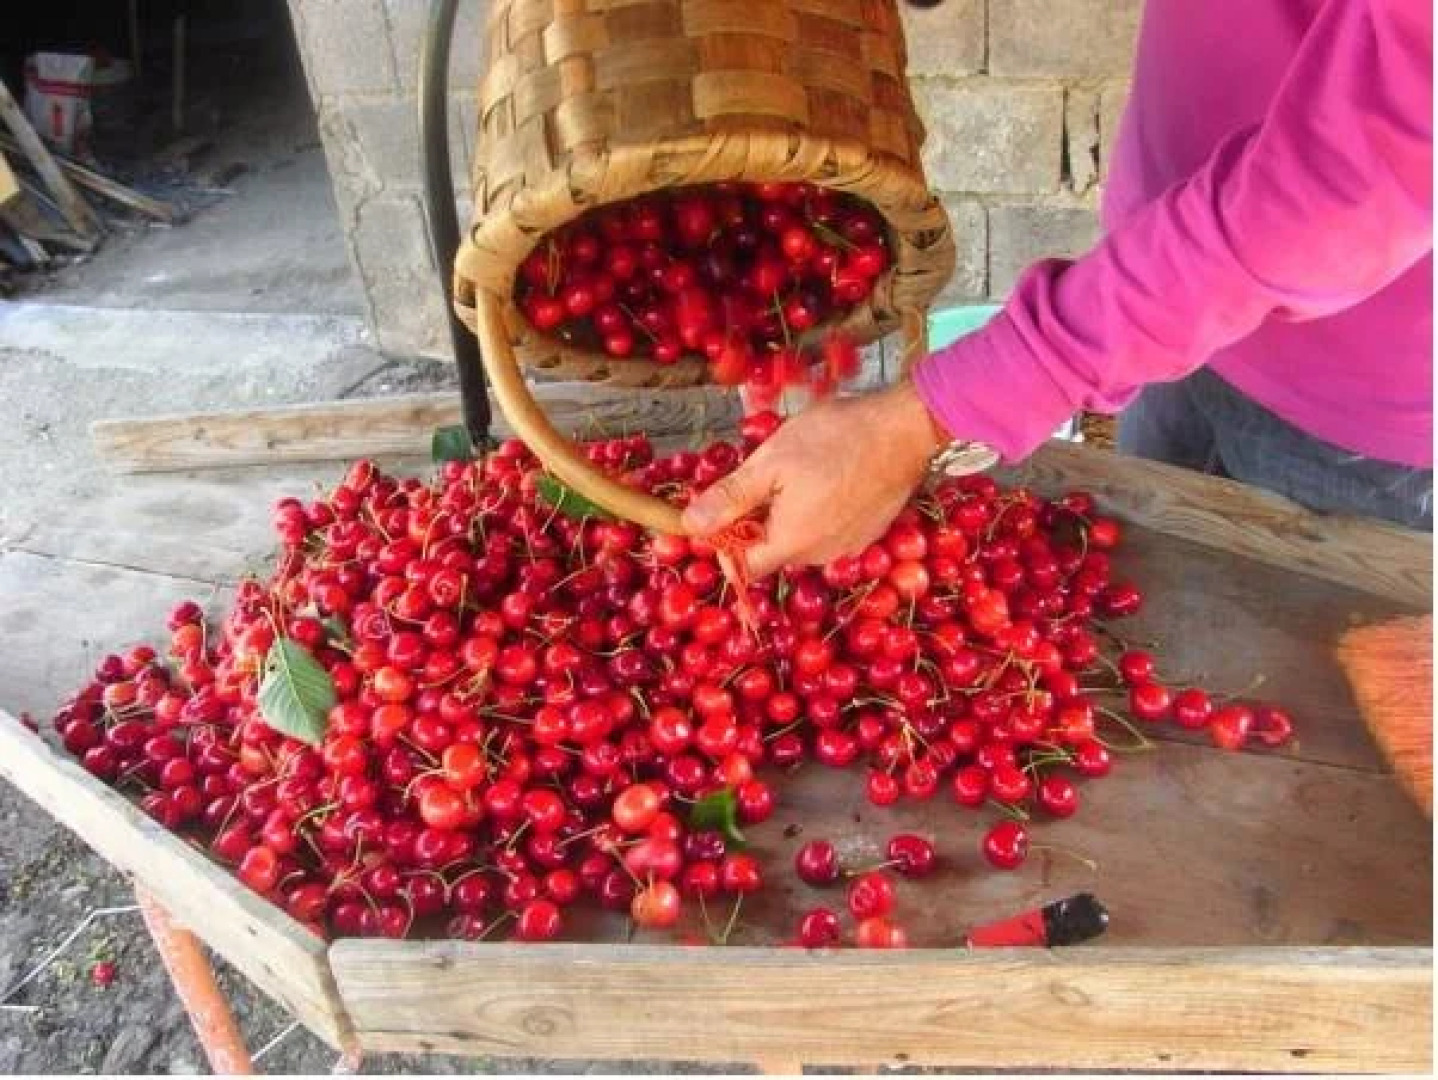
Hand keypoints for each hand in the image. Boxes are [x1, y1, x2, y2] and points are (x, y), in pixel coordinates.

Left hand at [681, 380, 948, 575]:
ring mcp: (848, 546)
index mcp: (792, 543)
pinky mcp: (867, 533)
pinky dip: (818, 510)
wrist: (905, 428)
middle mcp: (821, 556)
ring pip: (799, 538)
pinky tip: (828, 475)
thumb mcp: (771, 462)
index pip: (743, 567)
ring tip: (802, 469)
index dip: (725, 542)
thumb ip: (729, 499)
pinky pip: (827, 530)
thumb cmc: (835, 439)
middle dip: (759, 519)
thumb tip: (689, 528)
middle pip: (772, 550)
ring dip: (789, 512)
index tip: (722, 508)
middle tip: (766, 473)